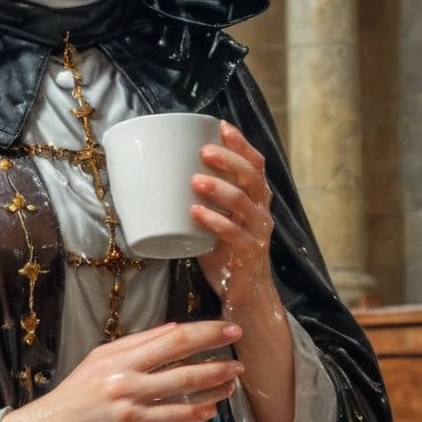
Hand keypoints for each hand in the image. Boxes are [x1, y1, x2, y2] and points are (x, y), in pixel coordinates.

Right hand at [0, 319, 243, 421]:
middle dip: (220, 368)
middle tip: (238, 366)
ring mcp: (135, 414)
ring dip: (214, 398)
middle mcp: (130, 386)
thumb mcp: (100, 358)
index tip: (231, 330)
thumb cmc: (76, 392)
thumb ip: (137, 342)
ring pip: (188, 406)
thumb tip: (174, 329)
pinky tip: (205, 420)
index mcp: (122, 360)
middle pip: (187, 373)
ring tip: (228, 391)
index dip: (208, 334)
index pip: (175, 341)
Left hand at [191, 122, 281, 326]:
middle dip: (229, 160)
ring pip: (245, 203)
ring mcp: (258, 232)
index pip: (255, 164)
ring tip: (195, 181)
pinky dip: (215, 222)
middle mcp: (261, 211)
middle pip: (251, 177)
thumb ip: (200, 200)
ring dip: (220, 189)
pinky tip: (195, 213)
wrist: (245, 295)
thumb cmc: (225, 252)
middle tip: (203, 152)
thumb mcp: (216, 220)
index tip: (221, 126)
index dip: (241, 144)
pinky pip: (234, 234)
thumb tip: (160, 177)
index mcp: (255, 198)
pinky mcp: (249, 254)